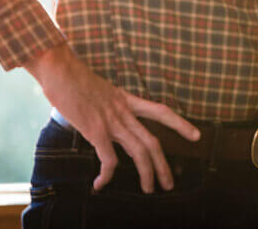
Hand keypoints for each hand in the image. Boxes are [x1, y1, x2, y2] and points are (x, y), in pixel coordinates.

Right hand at [24, 43, 199, 192]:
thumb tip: (103, 115)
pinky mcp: (95, 130)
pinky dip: (106, 175)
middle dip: (164, 165)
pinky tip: (100, 185)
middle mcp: (124, 112)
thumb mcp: (100, 90)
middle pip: (153, 141)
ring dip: (147, 174)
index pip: (161, 111)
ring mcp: (111, 121)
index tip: (196, 136)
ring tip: (149, 189)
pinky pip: (108, 159)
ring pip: (139, 152)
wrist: (60, 68)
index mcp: (127, 100)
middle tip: (169, 184)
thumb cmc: (74, 78)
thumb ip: (107, 105)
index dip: (180, 124)